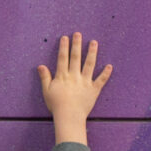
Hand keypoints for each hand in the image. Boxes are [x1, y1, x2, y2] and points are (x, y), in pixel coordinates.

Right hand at [37, 32, 111, 147]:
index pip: (63, 58)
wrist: (69, 116)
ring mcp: (85, 82)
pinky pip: (101, 80)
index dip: (64, 47)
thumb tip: (40, 66)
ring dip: (92, 53)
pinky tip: (110, 66)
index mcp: (63, 76)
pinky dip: (106, 73)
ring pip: (89, 64)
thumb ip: (45, 77)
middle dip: (77, 45)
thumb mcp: (47, 91)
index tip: (65, 37)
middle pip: (76, 57)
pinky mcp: (93, 90)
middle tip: (78, 34)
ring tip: (94, 42)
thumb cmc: (56, 105)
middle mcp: (74, 76)